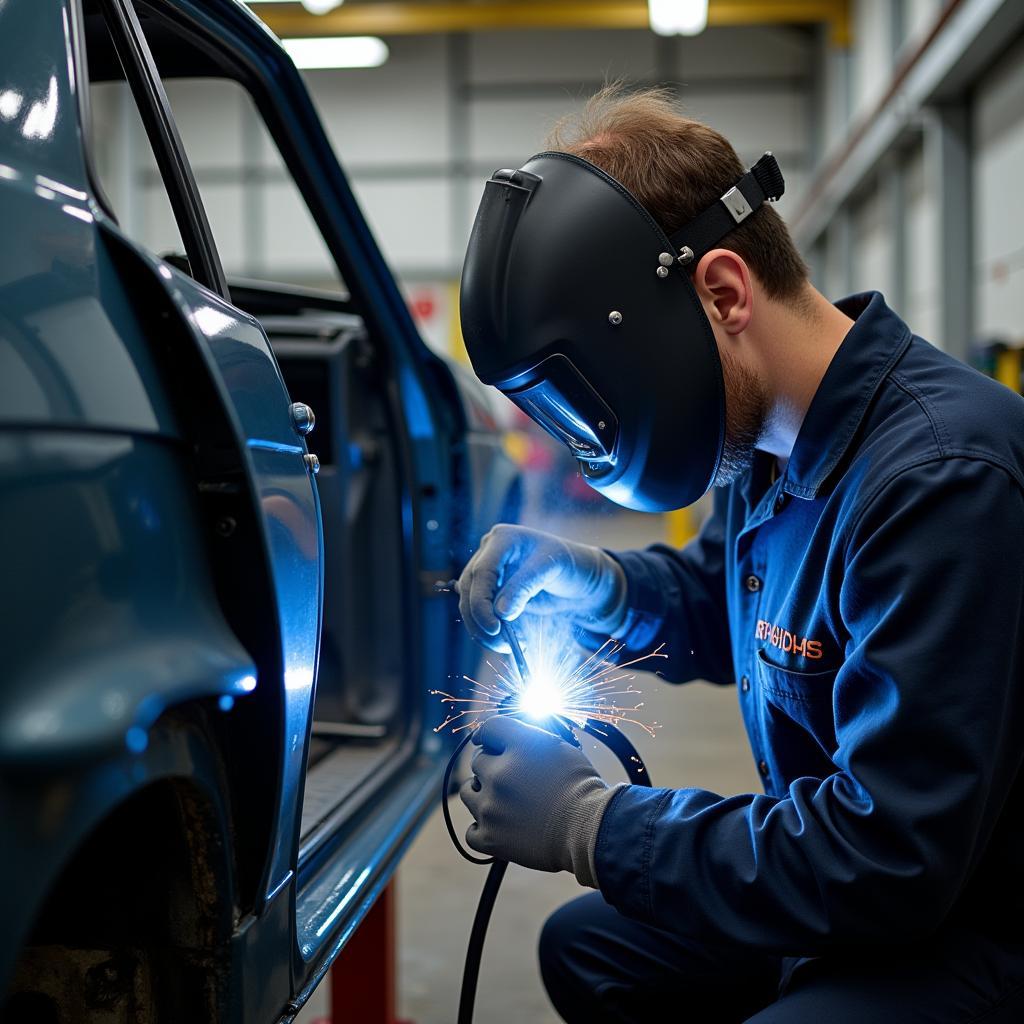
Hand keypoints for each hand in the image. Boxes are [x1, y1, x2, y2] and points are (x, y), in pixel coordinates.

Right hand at [458, 524, 626, 650]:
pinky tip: (508, 642)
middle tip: (501, 644)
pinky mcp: (489, 591)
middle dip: (480, 620)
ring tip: (508, 646)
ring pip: (468, 603)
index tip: (495, 628)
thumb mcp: (550, 569)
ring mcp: (486, 572)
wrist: (578, 576)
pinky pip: (478, 613)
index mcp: (502, 539)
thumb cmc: (568, 564)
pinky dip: (487, 631)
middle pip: (469, 589)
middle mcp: (489, 553)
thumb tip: (500, 613)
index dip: (482, 602)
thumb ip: (524, 588)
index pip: (482, 572)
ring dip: (482, 630)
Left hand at [459, 716, 618, 885]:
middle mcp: (500, 772)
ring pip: (469, 791)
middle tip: (511, 779)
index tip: (488, 741)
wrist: (589, 831)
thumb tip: (516, 736)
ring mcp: (491, 806)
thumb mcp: (562, 748)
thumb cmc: (582, 789)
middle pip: (478, 760)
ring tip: (504, 803)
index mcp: (521, 746)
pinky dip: (482, 829)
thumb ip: (533, 738)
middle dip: (491, 766)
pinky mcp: (491, 837)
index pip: (490, 727)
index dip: (488, 734)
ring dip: (482, 794)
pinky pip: (471, 830)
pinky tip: (497, 826)